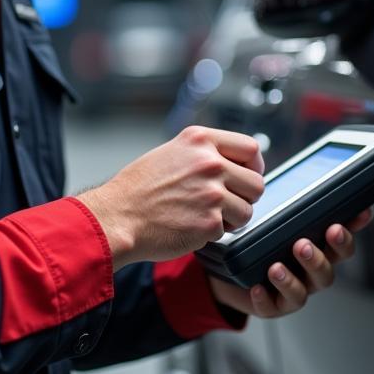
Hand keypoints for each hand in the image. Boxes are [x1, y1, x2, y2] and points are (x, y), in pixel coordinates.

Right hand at [77, 126, 264, 269]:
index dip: (254, 165)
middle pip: (256, 182)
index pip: (251, 147)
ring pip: (247, 210)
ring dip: (232, 218)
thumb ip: (204, 153)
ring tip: (206, 216)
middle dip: (244, 197)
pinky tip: (192, 225)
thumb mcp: (171, 153)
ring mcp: (212, 192)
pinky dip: (214, 232)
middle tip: (225, 203)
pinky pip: (229, 230)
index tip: (246, 175)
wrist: (117, 216)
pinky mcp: (210, 222)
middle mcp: (209, 162)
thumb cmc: (138, 188)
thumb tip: (234, 163)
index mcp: (199, 140)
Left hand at [208, 209, 373, 318]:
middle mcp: (311, 272)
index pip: (341, 243)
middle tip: (303, 244)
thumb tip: (307, 177)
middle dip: (318, 257)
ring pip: (302, 291)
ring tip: (276, 267)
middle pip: (327, 270)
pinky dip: (265, 298)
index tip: (350, 219)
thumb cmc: (264, 240)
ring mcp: (293, 291)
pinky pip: (272, 306)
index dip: (349, 233)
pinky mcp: (272, 306)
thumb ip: (297, 206)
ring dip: (291, 279)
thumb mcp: (279, 219)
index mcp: (318, 249)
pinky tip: (257, 288)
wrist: (235, 272)